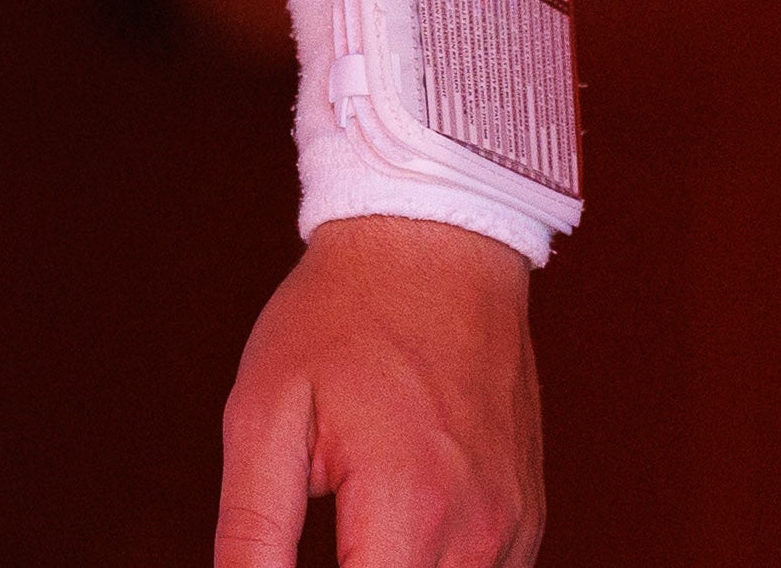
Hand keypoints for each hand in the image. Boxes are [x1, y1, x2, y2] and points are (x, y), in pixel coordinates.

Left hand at [214, 216, 543, 567]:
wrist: (434, 244)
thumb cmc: (341, 319)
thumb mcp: (264, 414)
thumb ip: (252, 531)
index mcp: (409, 511)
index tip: (284, 558)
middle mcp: (478, 532)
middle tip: (324, 529)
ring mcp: (514, 527)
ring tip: (353, 527)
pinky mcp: (528, 517)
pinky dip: (436, 567)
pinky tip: (394, 532)